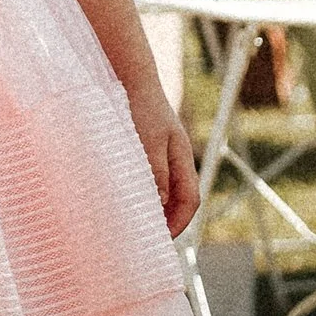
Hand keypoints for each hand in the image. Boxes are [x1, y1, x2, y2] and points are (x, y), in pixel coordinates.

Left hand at [132, 97, 201, 235]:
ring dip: (154, 208)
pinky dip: (143, 192)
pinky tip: (125, 198)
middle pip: (180, 199)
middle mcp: (175, 157)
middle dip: (168, 221)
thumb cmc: (138, 105)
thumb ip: (156, 171)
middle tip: (146, 240)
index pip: (190, 200)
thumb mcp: (147, 141)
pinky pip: (150, 178)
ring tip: (134, 225)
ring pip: (164, 189)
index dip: (179, 223)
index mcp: (182, 156)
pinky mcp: (145, 147)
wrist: (128, 75)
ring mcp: (162, 152)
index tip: (161, 240)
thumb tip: (162, 203)